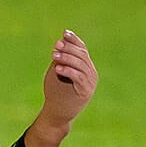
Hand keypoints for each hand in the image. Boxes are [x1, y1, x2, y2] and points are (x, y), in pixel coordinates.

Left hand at [27, 29, 96, 146]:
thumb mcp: (58, 71)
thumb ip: (61, 58)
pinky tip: (58, 68)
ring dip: (67, 59)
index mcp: (86, 66)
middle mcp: (91, 73)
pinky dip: (68, 71)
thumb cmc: (56, 91)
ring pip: (80, 65)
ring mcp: (90, 83)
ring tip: (54, 55)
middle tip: (56, 45)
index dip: (74, 40)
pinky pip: (78, 78)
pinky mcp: (85, 92)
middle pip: (82, 55)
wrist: (57, 113)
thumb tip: (61, 41)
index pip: (82, 49)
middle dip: (68, 48)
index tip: (64, 33)